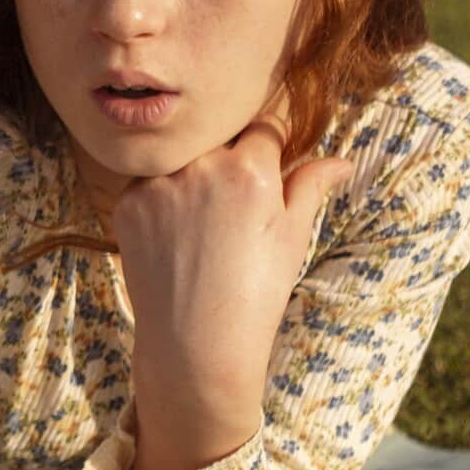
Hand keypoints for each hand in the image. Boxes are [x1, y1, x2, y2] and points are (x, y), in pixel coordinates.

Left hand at [110, 118, 351, 399]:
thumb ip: (310, 186)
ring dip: (193, 174)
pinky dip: (161, 198)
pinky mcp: (127, 205)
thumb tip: (342, 160)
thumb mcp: (293, 237)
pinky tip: (175, 235)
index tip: (268, 166)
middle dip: (230, 157)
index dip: (269, 145)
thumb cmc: (256, 291)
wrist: (197, 343)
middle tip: (234, 202)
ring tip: (204, 223)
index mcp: (249, 169)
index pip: (263, 126)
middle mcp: (200, 167)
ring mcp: (157, 185)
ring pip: (181, 158)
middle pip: (219, 138)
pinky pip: (147, 183)